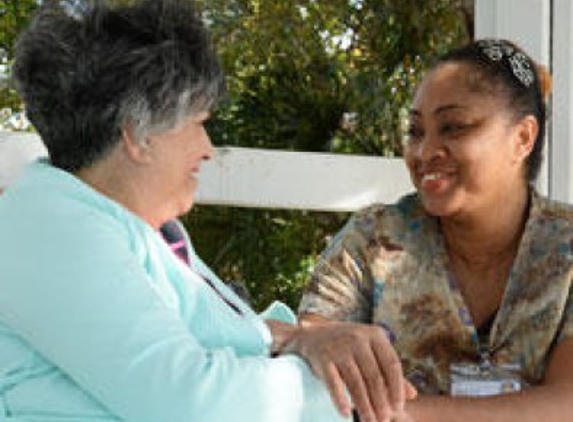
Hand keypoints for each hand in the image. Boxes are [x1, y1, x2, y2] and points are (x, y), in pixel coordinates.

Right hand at [280, 320, 415, 421]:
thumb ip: (389, 370)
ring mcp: (339, 347)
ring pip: (356, 383)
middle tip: (384, 420)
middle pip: (374, 376)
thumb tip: (412, 394)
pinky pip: (333, 383)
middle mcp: (357, 338)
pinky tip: (346, 414)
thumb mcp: (370, 350)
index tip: (399, 407)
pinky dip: (340, 400)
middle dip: (381, 402)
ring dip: (364, 406)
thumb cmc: (349, 345)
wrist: (312, 335)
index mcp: (374, 334)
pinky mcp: (323, 357)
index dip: (397, 387)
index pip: (392, 363)